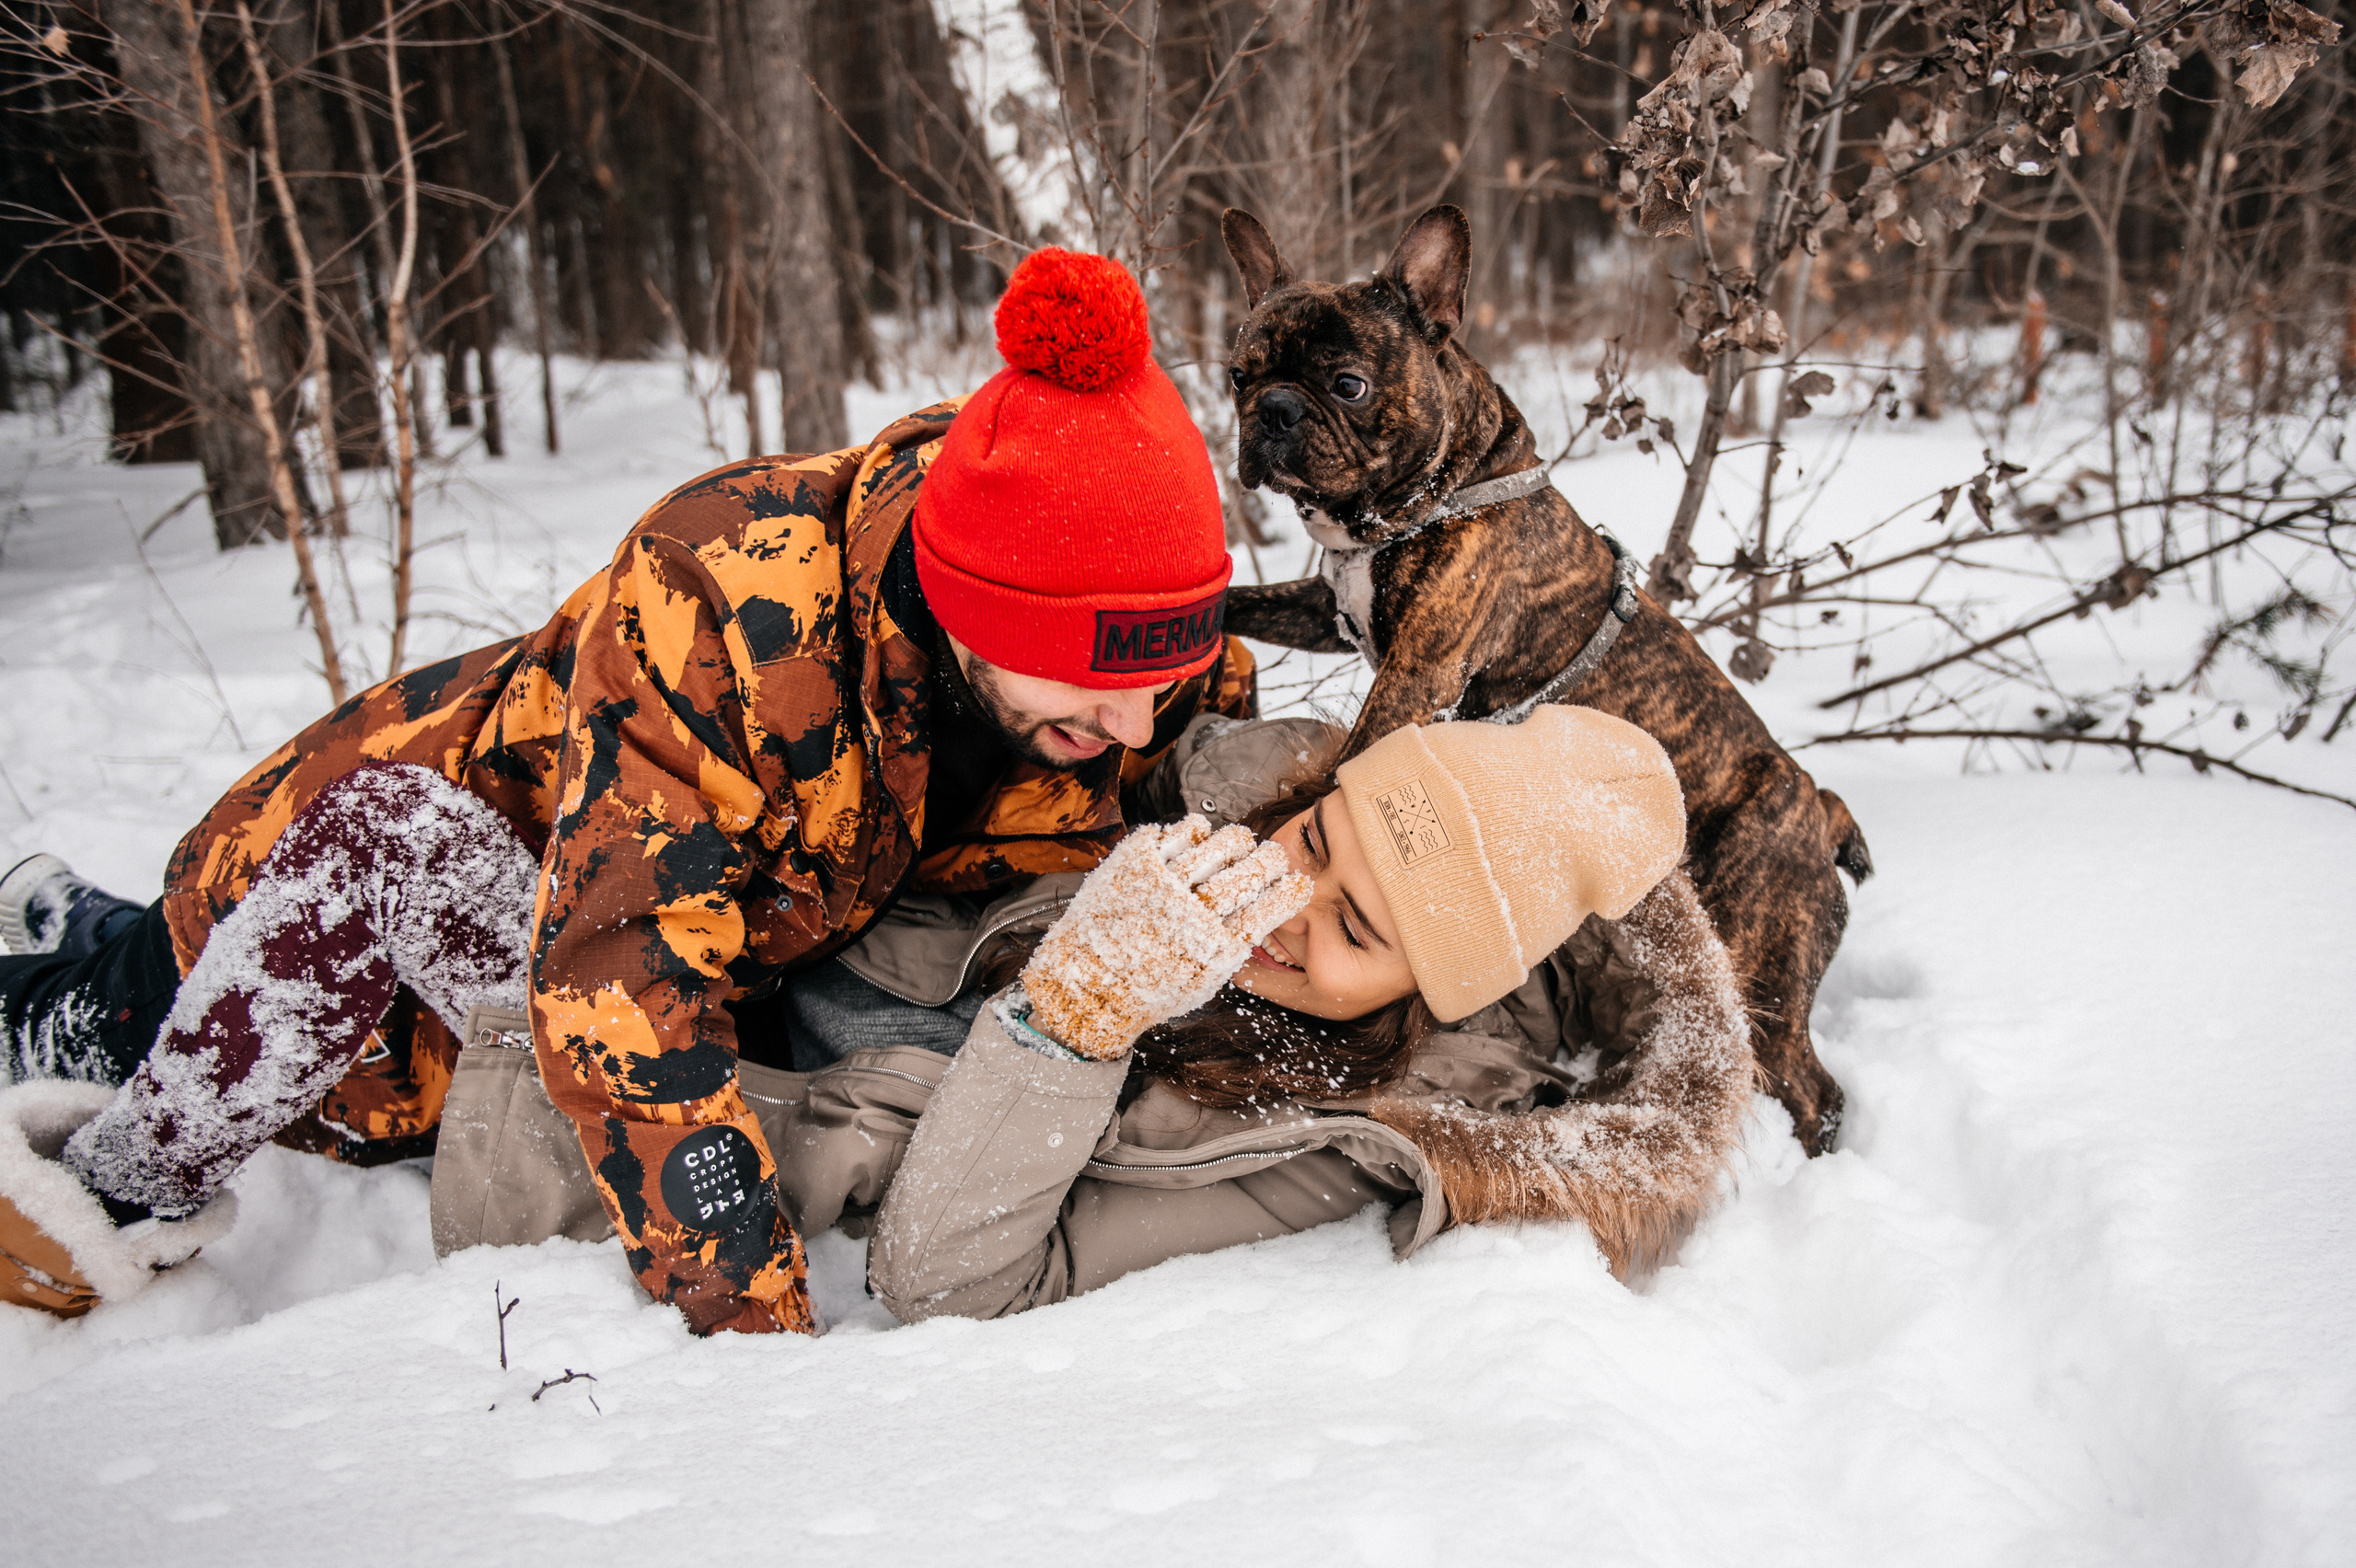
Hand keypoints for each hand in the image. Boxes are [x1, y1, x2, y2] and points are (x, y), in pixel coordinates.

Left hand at [1020, 816, 1311, 1059]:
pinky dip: (1194, 829)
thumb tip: (1261, 916)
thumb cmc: (1148, 987)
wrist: (1089, 985)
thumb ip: (1231, 946)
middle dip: (1273, 859)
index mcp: (1216, 947)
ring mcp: (1165, 884)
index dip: (1291, 889)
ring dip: (1238, 841)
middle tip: (1276, 856)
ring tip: (1242, 842)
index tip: (1297, 881)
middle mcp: (1195, 913)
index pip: (1270, 906)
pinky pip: (1176, 833)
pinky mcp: (1137, 864)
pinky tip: (1201, 834)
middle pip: (1251, 872)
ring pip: (1219, 845)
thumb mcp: (1202, 980)